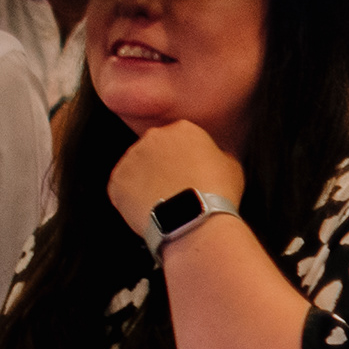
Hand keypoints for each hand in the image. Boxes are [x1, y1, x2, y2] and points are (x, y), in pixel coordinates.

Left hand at [108, 120, 244, 242]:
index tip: (192, 170)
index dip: (188, 156)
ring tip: (165, 202)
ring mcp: (131, 158)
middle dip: (163, 165)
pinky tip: (151, 210)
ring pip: (138, 168)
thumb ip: (217, 155)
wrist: (194, 219)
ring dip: (147, 180)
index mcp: (183, 129)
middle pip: (156, 149)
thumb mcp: (231, 166)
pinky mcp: (117, 181)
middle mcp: (153, 137)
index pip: (182, 137)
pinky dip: (133, 198)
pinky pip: (123, 188)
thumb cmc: (217, 193)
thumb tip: (213, 158)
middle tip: (178, 186)